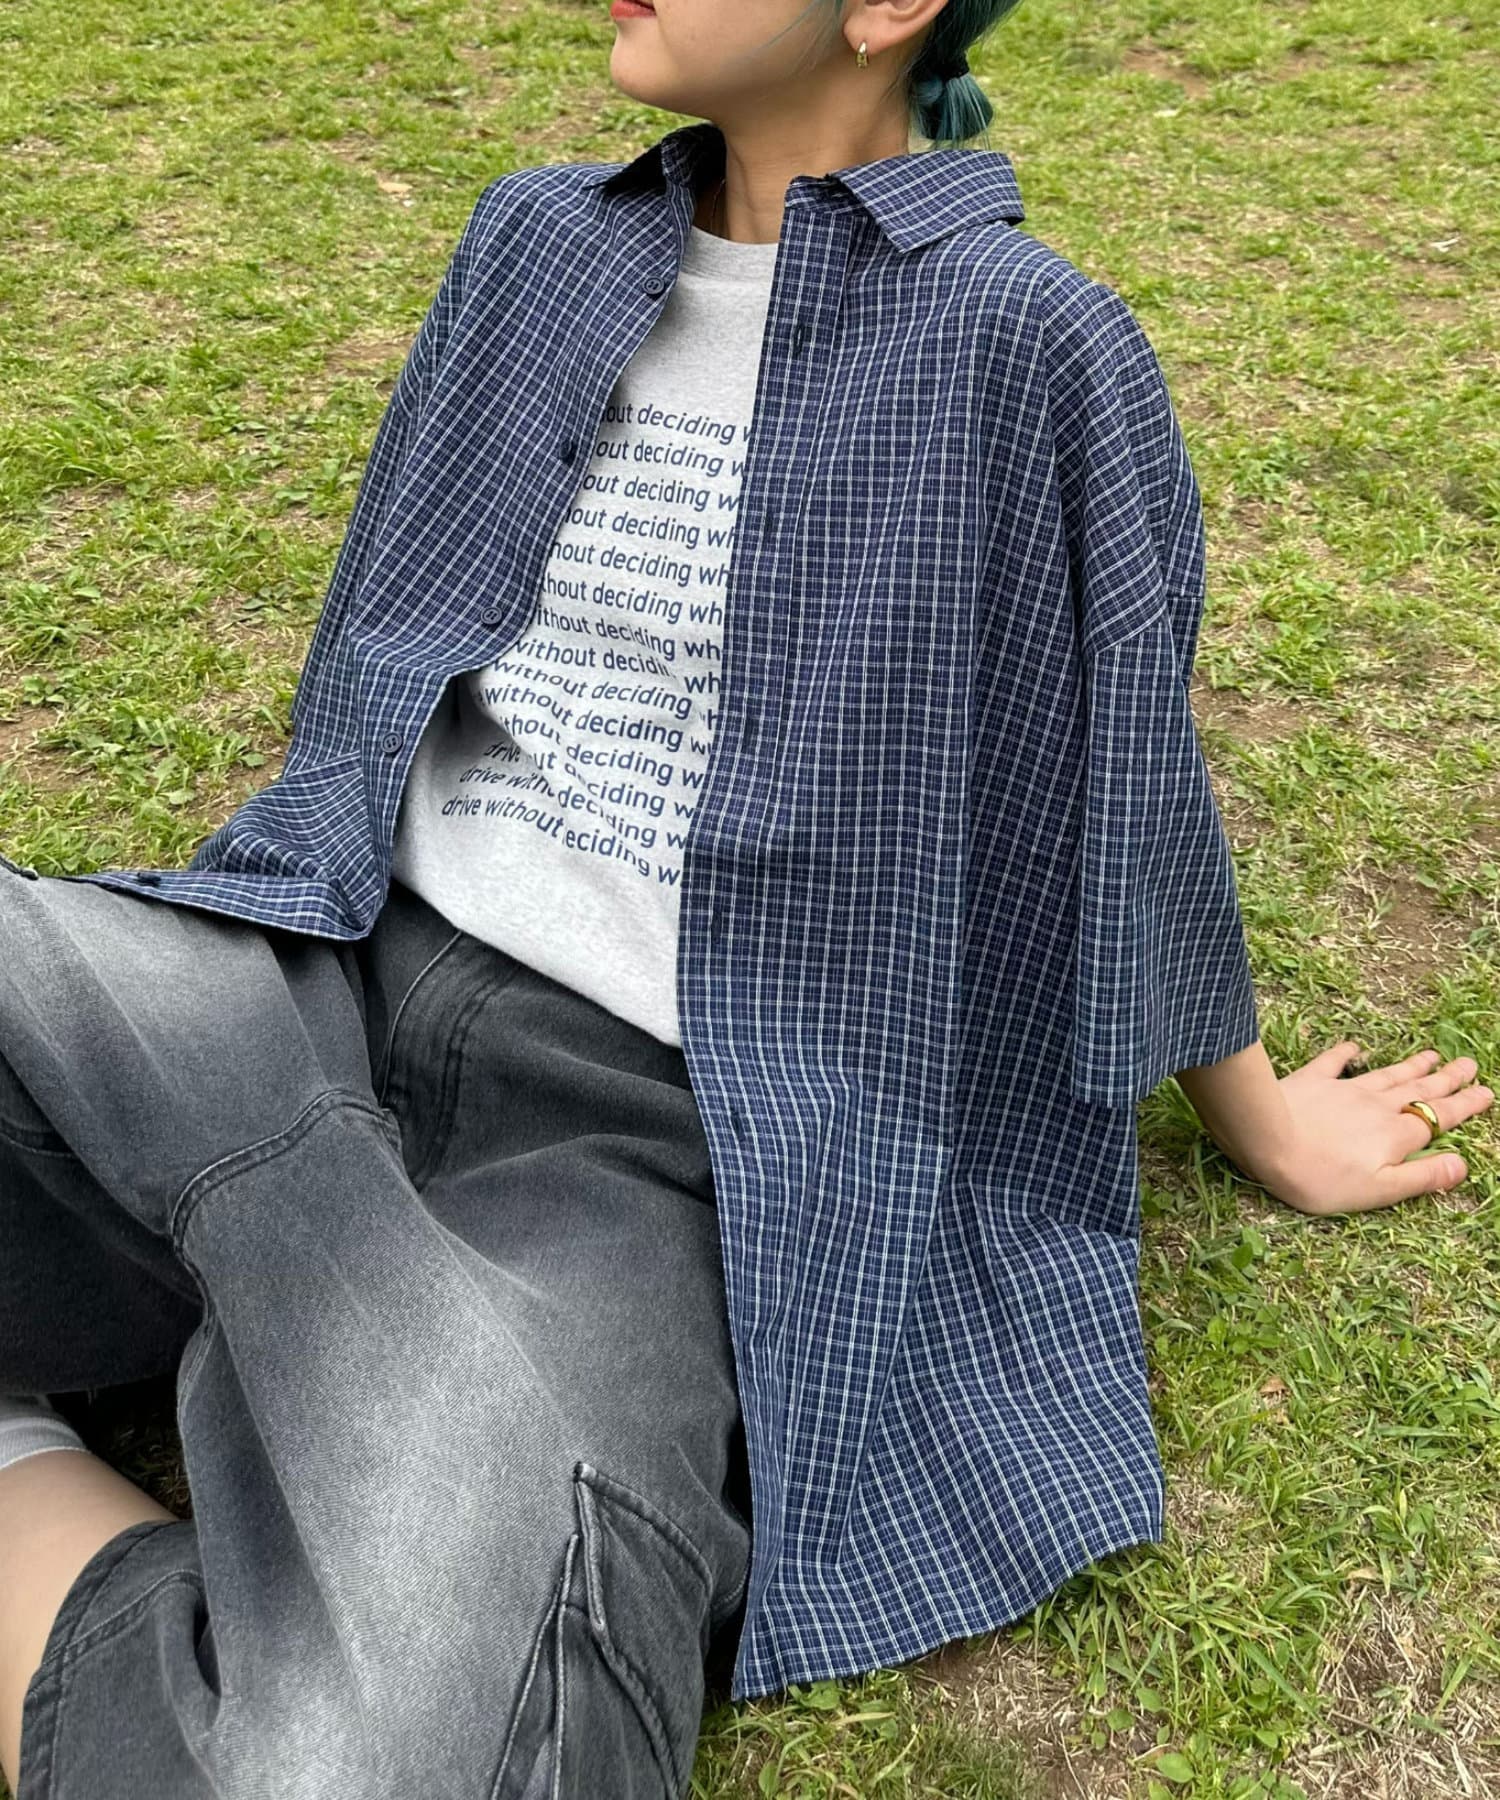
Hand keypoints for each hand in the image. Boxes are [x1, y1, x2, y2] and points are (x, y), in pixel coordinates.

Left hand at [1248, 1041, 1492, 1216]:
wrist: (1267, 1140)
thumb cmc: (1322, 1177)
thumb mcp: (1381, 1189)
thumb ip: (1422, 1177)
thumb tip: (1462, 1165)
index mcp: (1396, 1135)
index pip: (1439, 1117)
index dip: (1465, 1105)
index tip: (1486, 1091)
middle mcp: (1377, 1106)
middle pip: (1420, 1089)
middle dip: (1447, 1078)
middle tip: (1469, 1063)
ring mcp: (1345, 1089)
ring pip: (1387, 1074)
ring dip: (1412, 1065)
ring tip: (1432, 1055)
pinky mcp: (1312, 1080)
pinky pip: (1333, 1062)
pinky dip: (1346, 1053)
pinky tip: (1355, 1047)